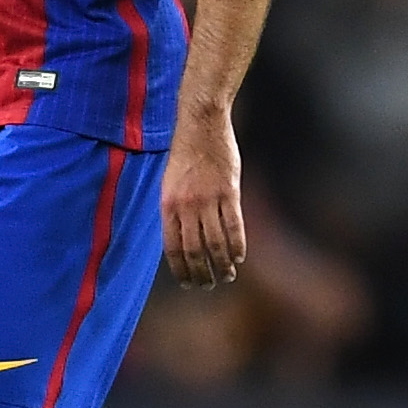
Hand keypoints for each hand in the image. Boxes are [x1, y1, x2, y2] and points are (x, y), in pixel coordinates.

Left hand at [162, 111, 246, 288]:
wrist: (201, 123)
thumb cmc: (185, 153)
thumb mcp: (170, 182)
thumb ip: (175, 210)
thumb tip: (181, 240)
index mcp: (167, 204)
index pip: (172, 248)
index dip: (181, 270)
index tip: (187, 283)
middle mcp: (186, 205)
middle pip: (194, 251)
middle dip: (201, 274)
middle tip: (208, 284)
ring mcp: (208, 199)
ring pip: (215, 243)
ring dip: (222, 265)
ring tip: (227, 275)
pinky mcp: (229, 191)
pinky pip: (234, 226)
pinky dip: (237, 245)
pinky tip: (239, 257)